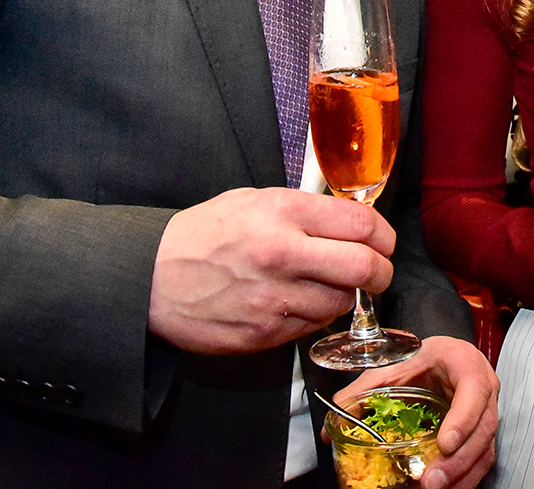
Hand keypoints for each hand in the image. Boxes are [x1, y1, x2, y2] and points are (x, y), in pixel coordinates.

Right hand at [148, 186, 393, 353]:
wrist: (149, 279)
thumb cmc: (201, 235)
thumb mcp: (252, 201)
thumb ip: (302, 209)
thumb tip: (347, 220)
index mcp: (282, 212)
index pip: (361, 222)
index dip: (383, 233)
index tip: (383, 240)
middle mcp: (283, 253)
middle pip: (365, 267)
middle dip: (381, 270)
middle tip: (378, 270)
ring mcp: (275, 297)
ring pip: (343, 302)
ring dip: (345, 295)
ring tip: (327, 285)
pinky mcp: (265, 333)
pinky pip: (313, 326)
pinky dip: (315, 316)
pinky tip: (298, 302)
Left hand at [339, 335, 498, 488]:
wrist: (444, 357)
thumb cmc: (426, 358)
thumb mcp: (395, 365)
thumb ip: (365, 387)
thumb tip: (337, 410)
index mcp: (464, 363)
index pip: (473, 389)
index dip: (463, 418)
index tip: (444, 443)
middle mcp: (483, 388)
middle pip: (483, 427)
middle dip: (458, 459)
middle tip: (431, 480)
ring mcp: (487, 412)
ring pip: (485, 448)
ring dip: (461, 474)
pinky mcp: (482, 433)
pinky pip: (481, 460)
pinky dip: (464, 478)